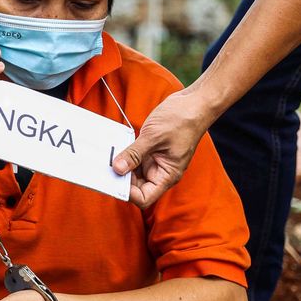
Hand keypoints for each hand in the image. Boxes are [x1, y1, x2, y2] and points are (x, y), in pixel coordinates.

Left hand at [111, 88, 210, 207]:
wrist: (194, 103)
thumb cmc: (183, 120)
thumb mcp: (154, 137)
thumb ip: (134, 154)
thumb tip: (117, 169)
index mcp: (167, 175)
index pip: (144, 197)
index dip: (128, 193)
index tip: (113, 180)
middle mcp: (161, 172)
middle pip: (136, 187)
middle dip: (121, 179)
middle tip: (105, 168)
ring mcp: (156, 161)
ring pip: (133, 173)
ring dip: (122, 166)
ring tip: (109, 156)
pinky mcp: (151, 151)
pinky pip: (135, 159)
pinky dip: (125, 155)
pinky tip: (117, 147)